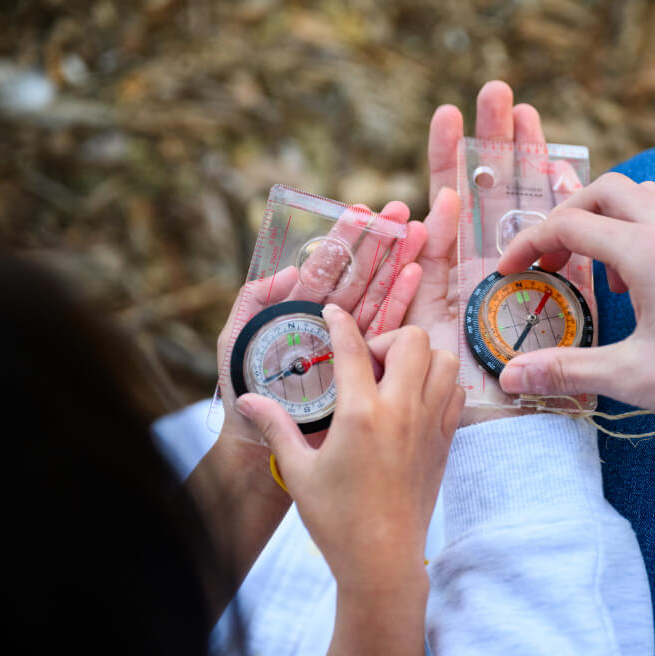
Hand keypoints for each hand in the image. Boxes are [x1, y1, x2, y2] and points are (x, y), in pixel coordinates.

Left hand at [216, 200, 426, 448]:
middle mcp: (327, 320)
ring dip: (398, 262)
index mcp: (298, 309)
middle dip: (380, 241)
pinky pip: (385, 328)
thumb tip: (288, 271)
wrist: (260, 444)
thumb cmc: (243, 393)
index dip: (343, 239)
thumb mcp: (235, 342)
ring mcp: (349, 340)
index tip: (363, 212)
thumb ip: (252, 302)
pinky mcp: (365, 363)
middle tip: (402, 211)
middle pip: (357, 274)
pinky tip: (416, 274)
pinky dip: (401, 301)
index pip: (324, 267)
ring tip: (419, 232)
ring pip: (376, 294)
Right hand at [237, 305, 462, 589]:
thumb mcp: (296, 471)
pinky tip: (414, 401)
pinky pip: (455, 392)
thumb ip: (275, 427)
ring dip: (420, 357)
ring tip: (394, 378)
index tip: (332, 312)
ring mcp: (429, 425)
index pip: (353, 347)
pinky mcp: (445, 441)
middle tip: (367, 363)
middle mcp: (400, 412)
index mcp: (360, 414)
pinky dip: (439, 383)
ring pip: (443, 360)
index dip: (340, 321)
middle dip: (387, 337)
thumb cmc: (336, 519)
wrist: (381, 560)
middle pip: (411, 339)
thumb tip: (247, 398)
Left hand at [415, 81, 581, 423]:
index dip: (444, 162)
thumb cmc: (443, 409)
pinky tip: (566, 171)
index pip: (444, 208)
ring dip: (528, 164)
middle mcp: (484, 275)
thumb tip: (397, 261)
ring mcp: (526, 284)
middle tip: (495, 90)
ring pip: (529, 214)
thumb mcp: (404, 356)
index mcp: (445, 281)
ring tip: (529, 113)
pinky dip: (569, 212)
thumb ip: (392, 317)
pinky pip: (566, 251)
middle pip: (489, 198)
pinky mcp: (560, 302)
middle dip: (491, 144)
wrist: (495, 449)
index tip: (447, 115)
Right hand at [496, 174, 654, 461]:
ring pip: (650, 197)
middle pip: (608, 190)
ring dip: (613, 218)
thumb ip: (566, 369)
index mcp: (651, 251)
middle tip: (551, 257)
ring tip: (602, 270)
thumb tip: (509, 377)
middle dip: (569, 214)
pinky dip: (652, 231)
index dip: (529, 244)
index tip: (509, 270)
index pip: (570, 224)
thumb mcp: (635, 379)